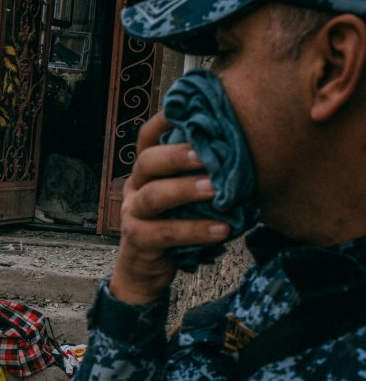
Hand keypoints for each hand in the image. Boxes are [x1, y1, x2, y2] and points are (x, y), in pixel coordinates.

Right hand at [110, 112, 230, 304]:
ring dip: (186, 190)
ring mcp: (133, 213)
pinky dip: (197, 230)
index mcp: (146, 172)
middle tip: (207, 154)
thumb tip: (247, 153)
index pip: (147, 138)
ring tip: (217, 189)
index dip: (164, 121)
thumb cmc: (174, 227)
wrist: (147, 271)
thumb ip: (201, 177)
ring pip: (154, 195)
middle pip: (147, 161)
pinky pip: (166, 233)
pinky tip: (223, 229)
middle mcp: (134, 187)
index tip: (189, 109)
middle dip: (178, 155)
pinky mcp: (139, 239)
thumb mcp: (185, 198)